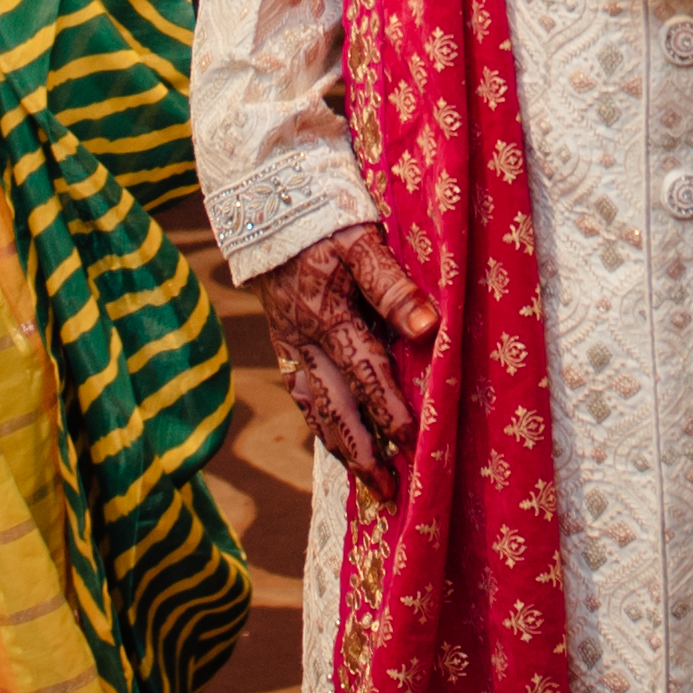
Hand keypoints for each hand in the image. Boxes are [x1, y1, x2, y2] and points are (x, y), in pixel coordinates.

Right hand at [257, 223, 436, 505]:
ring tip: (366, 479)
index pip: (365, 371)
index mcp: (328, 315)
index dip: (388, 407)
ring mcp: (290, 344)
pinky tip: (336, 440)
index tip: (411, 440)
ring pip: (315, 406)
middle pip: (335, 406)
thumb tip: (426, 328)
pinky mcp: (283, 343)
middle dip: (362, 450)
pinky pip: (302, 393)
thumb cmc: (324, 216)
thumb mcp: (361, 238)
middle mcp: (305, 338)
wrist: (266, 202)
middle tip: (388, 491)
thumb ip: (392, 284)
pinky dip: (320, 422)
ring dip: (340, 445)